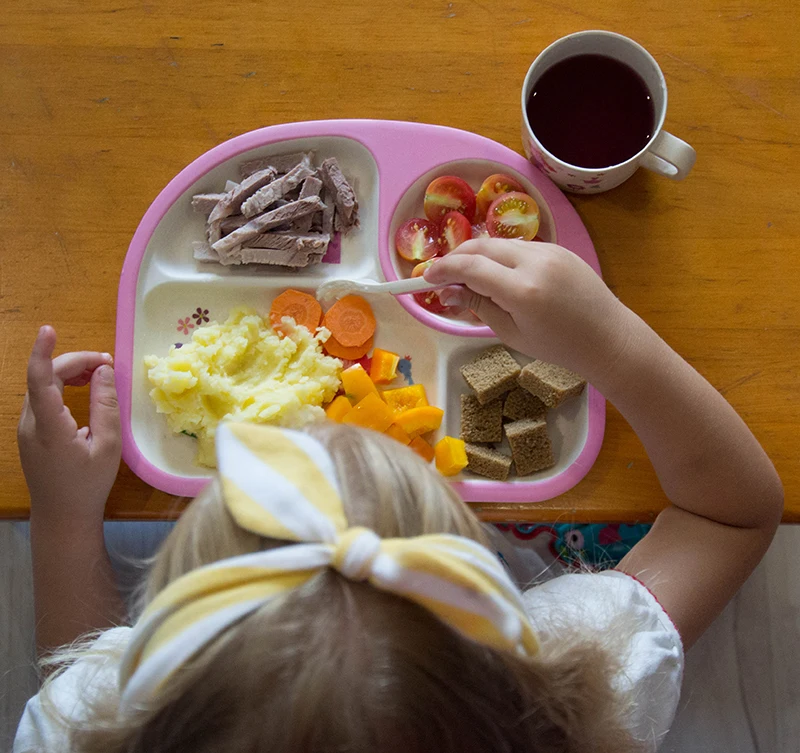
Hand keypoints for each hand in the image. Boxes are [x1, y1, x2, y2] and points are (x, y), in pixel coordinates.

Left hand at [18, 326, 120, 523]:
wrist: (62, 516)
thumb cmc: (88, 485)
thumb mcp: (108, 445)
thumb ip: (106, 405)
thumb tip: (104, 370)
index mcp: (49, 427)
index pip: (40, 380)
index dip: (43, 352)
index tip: (48, 330)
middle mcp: (30, 423)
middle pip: (44, 377)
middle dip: (75, 361)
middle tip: (108, 363)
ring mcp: (26, 427)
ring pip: (42, 385)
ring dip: (70, 372)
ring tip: (100, 373)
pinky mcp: (30, 432)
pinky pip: (43, 397)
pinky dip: (63, 385)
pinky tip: (84, 388)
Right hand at [424, 238, 631, 376]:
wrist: (607, 337)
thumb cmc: (558, 346)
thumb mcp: (511, 333)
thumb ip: (478, 307)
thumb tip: (446, 293)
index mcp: (522, 290)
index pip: (470, 267)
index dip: (442, 270)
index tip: (426, 279)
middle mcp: (535, 262)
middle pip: (481, 246)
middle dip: (456, 257)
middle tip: (442, 277)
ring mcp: (549, 250)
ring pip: (499, 243)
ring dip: (477, 256)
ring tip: (467, 279)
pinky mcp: (559, 248)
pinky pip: (519, 246)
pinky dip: (500, 256)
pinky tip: (497, 276)